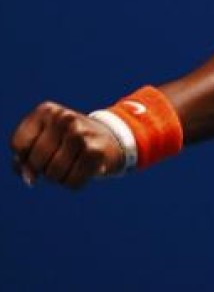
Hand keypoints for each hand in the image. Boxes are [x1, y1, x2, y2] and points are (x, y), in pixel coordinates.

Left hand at [10, 102, 125, 188]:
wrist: (113, 137)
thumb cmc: (68, 142)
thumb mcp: (43, 140)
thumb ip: (24, 159)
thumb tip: (30, 179)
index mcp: (47, 111)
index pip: (20, 145)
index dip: (26, 158)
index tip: (41, 153)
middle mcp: (64, 118)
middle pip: (36, 161)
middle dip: (43, 168)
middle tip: (58, 159)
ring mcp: (80, 134)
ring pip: (53, 174)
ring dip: (59, 177)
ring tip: (72, 164)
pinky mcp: (94, 152)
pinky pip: (72, 182)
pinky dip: (75, 182)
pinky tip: (85, 170)